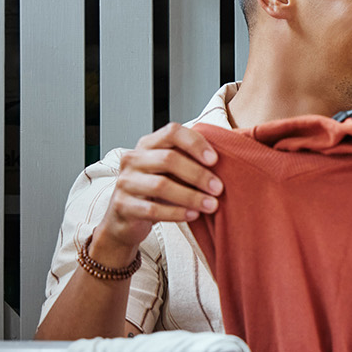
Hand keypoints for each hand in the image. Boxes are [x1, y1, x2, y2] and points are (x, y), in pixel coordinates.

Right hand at [97, 123, 223, 258]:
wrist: (126, 219)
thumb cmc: (154, 191)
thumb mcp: (169, 172)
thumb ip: (189, 161)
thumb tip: (228, 160)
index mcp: (148, 145)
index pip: (172, 132)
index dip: (195, 143)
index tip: (215, 160)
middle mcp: (133, 159)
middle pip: (168, 159)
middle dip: (198, 174)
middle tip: (218, 188)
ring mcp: (125, 182)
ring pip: (161, 185)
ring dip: (191, 196)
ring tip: (211, 205)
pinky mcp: (123, 206)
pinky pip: (152, 209)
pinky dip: (177, 212)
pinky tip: (193, 215)